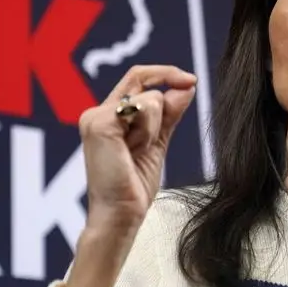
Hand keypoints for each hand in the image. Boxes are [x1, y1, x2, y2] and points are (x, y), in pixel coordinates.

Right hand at [67, 65, 196, 286]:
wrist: (121, 213)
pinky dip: (149, 131)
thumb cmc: (134, 186)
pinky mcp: (100, 124)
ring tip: (138, 152)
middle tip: (167, 128)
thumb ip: (169, 114)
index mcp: (108, 116)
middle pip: (142, 81)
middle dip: (165, 103)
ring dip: (155, 127)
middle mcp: (97, 112)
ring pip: (148, 98)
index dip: (165, 73)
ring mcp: (96, 117)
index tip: (191, 80)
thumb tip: (187, 85)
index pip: (137, 79)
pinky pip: (142, 108)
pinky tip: (135, 151)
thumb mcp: (157, 142)